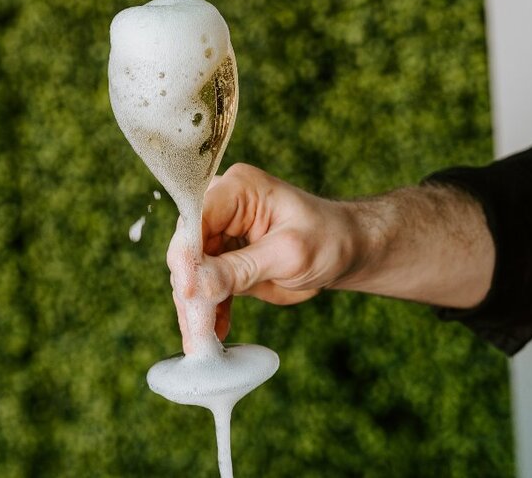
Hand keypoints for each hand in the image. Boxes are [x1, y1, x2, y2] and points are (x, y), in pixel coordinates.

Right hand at [166, 163, 360, 343]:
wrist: (344, 251)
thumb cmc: (327, 239)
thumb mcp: (289, 254)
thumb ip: (242, 269)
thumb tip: (197, 287)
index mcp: (238, 189)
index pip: (197, 218)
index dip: (187, 255)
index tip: (189, 291)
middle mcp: (221, 206)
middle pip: (187, 249)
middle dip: (190, 290)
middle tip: (197, 330)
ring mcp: (220, 234)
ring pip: (192, 274)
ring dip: (195, 308)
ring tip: (203, 343)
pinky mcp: (223, 260)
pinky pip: (205, 288)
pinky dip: (208, 313)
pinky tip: (214, 335)